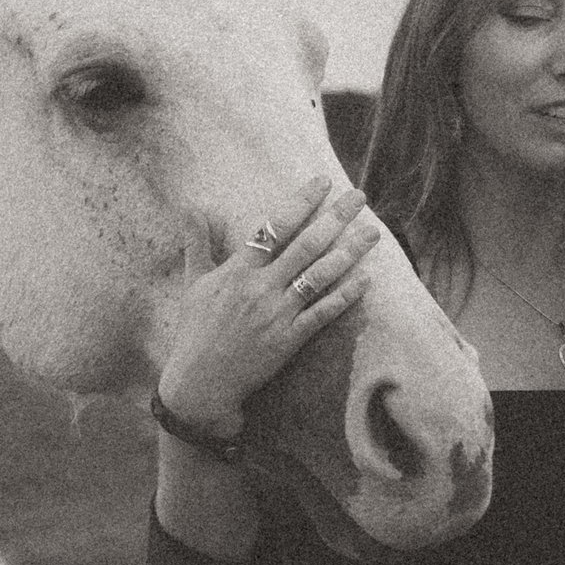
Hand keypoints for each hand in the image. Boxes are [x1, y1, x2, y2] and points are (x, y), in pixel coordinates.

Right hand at [157, 177, 382, 432]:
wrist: (200, 382)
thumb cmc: (195, 331)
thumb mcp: (192, 283)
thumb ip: (197, 243)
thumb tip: (194, 207)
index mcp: (237, 271)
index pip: (274, 227)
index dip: (300, 202)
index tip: (322, 182)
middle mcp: (260, 288)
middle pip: (305, 245)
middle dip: (335, 217)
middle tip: (359, 196)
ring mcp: (277, 314)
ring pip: (319, 275)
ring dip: (349, 251)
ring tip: (372, 231)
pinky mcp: (288, 340)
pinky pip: (323, 314)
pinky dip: (345, 297)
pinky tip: (366, 280)